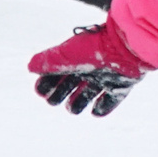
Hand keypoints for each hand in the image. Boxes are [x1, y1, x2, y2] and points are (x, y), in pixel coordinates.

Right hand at [27, 22, 147, 116]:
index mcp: (74, 59)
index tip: (43, 91)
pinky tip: (95, 110)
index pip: (55, 75)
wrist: (128, 46)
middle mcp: (88, 68)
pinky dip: (101, 109)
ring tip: (73, 106)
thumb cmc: (95, 48)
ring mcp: (104, 77)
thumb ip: (48, 61)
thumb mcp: (67, 54)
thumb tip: (30, 67)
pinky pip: (109, 101)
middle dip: (58, 95)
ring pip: (86, 95)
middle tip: (54, 99)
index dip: (46, 85)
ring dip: (76, 104)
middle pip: (68, 87)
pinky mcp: (120, 86)